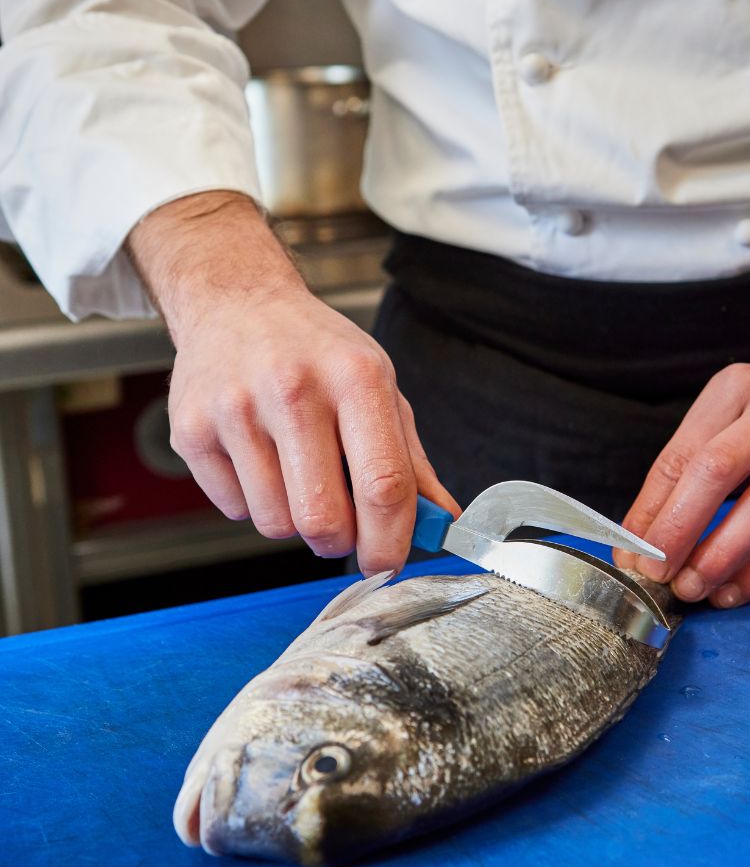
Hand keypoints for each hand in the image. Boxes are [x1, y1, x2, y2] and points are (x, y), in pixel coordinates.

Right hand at [127, 191, 458, 574]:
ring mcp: (236, 409)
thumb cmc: (317, 351)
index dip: (391, 540)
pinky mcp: (191, 429)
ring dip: (293, 521)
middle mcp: (293, 389)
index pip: (384, 484)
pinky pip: (234, 511)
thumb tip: (441, 522)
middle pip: (323, 519)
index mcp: (356, 378)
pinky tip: (258, 459)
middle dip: (338, 542)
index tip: (388, 563)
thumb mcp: (379, 387)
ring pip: (275, 524)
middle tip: (339, 526)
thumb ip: (411, 461)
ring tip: (295, 474)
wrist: (236, 302)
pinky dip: (253, 503)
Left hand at [614, 294, 749, 606]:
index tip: (629, 551)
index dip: (650, 508)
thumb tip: (642, 534)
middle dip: (679, 529)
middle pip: (718, 472)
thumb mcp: (732, 409)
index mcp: (738, 388)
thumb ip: (689, 462)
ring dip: (720, 556)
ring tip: (691, 588)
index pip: (682, 455)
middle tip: (654, 571)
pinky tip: (734, 590)